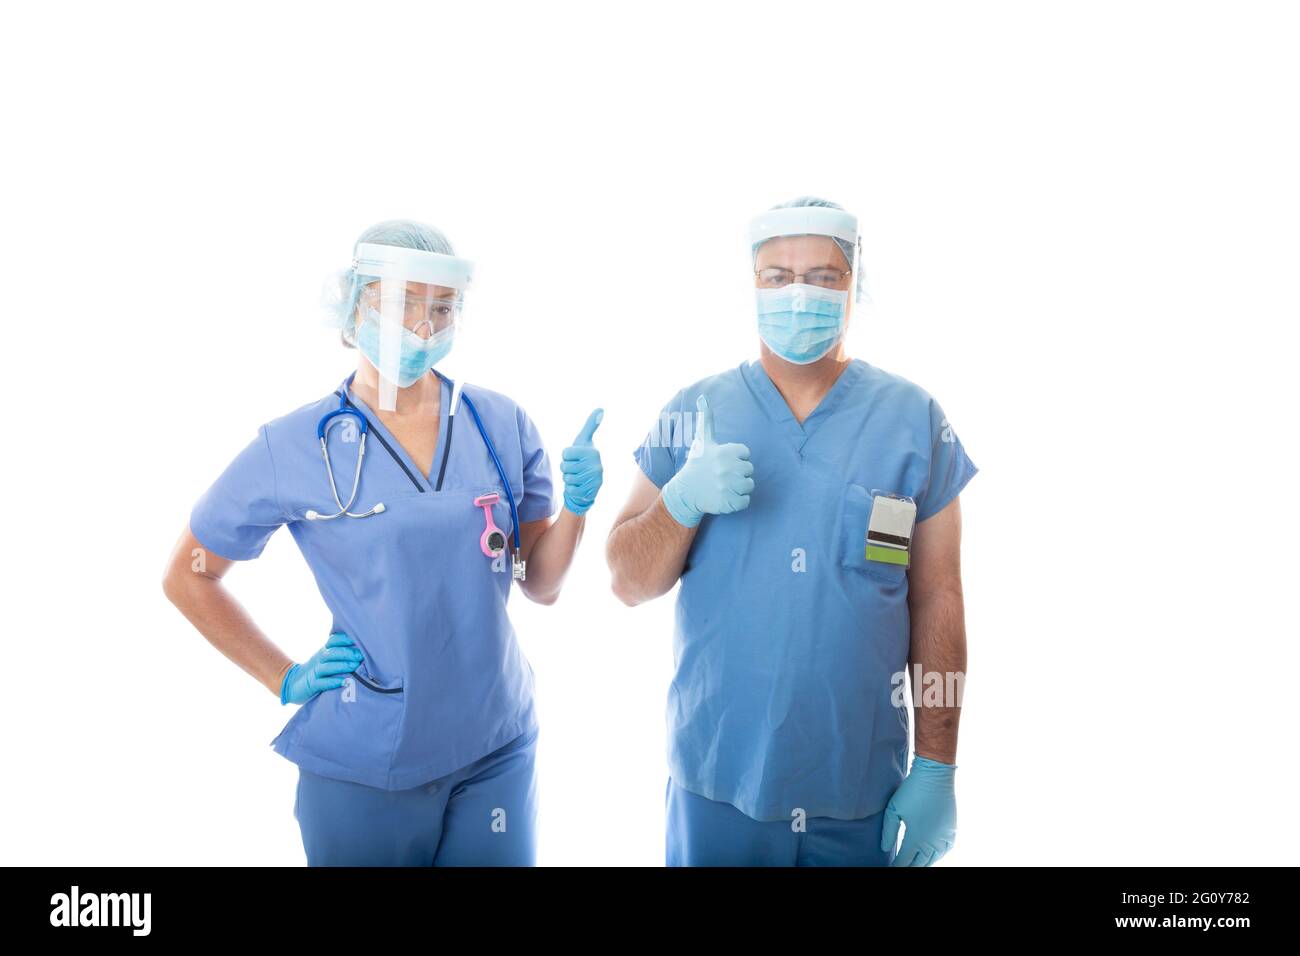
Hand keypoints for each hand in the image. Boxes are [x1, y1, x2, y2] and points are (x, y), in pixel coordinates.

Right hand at [280, 631, 363, 704]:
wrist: (293, 683)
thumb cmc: (318, 670)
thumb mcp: (327, 658)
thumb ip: (341, 651)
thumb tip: (364, 645)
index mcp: (324, 651)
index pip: (333, 640)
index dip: (344, 639)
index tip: (356, 639)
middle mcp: (319, 659)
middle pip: (331, 652)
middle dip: (346, 653)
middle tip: (360, 655)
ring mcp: (314, 672)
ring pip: (327, 667)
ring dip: (342, 665)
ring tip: (355, 666)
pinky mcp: (311, 685)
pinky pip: (321, 683)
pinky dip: (332, 682)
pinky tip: (343, 682)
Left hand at [561, 408, 603, 515]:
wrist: (588, 483)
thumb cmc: (583, 459)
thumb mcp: (584, 440)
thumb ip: (591, 425)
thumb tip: (600, 409)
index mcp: (593, 452)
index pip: (566, 453)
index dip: (566, 456)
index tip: (575, 457)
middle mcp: (596, 466)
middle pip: (565, 466)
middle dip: (566, 468)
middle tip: (576, 469)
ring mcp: (593, 480)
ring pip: (566, 478)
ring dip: (568, 478)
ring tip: (577, 477)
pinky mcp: (589, 492)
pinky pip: (569, 489)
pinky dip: (570, 488)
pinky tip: (578, 486)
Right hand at [661, 394, 753, 527]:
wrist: (685, 493)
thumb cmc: (697, 464)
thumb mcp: (702, 440)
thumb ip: (706, 419)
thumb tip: (703, 397)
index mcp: (724, 451)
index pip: (745, 453)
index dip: (735, 457)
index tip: (721, 461)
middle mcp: (726, 468)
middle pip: (749, 470)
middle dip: (737, 473)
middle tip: (721, 475)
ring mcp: (727, 486)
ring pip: (749, 485)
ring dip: (738, 487)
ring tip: (723, 486)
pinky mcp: (728, 503)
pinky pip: (746, 501)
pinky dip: (737, 501)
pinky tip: (724, 497)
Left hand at [880, 755, 956, 865]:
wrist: (935, 776)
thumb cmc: (911, 791)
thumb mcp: (893, 810)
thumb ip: (888, 831)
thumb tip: (885, 848)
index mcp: (916, 839)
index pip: (905, 861)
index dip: (897, 866)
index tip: (891, 867)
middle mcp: (932, 842)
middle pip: (920, 863)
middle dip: (909, 866)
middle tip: (902, 865)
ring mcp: (944, 838)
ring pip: (933, 859)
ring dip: (923, 863)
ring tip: (914, 862)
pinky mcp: (952, 831)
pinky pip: (945, 851)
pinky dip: (937, 856)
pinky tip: (931, 854)